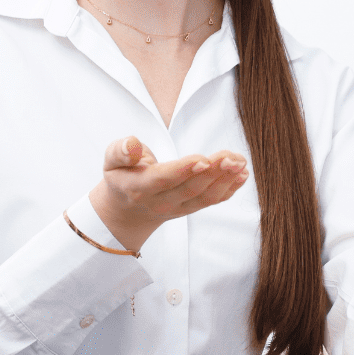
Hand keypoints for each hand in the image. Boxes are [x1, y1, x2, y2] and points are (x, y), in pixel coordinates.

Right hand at [88, 138, 247, 252]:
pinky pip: (212, 201)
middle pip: (189, 189)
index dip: (183, 170)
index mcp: (139, 188)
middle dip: (212, 172)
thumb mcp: (111, 160)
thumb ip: (120, 151)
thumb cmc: (122, 176)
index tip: (202, 159)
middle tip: (230, 157)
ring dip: (225, 180)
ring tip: (240, 162)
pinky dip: (230, 189)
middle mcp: (160, 202)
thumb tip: (132, 144)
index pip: (163, 179)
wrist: (126, 210)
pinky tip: (242, 174)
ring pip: (204, 197)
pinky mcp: (191, 208)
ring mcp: (178, 209)